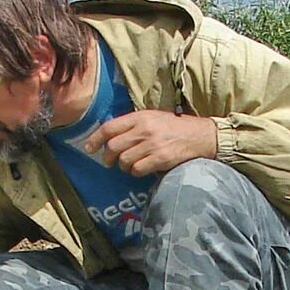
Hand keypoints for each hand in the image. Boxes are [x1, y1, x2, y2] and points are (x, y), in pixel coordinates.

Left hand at [80, 110, 217, 175]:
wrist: (200, 136)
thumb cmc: (174, 127)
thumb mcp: (152, 118)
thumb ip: (132, 124)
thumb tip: (109, 136)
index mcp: (139, 117)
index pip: (109, 128)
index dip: (95, 139)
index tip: (89, 148)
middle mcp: (144, 130)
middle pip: (113, 147)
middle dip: (108, 157)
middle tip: (109, 162)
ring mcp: (152, 145)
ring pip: (124, 160)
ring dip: (124, 166)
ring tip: (131, 165)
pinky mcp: (160, 159)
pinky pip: (137, 170)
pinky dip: (136, 172)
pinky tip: (142, 169)